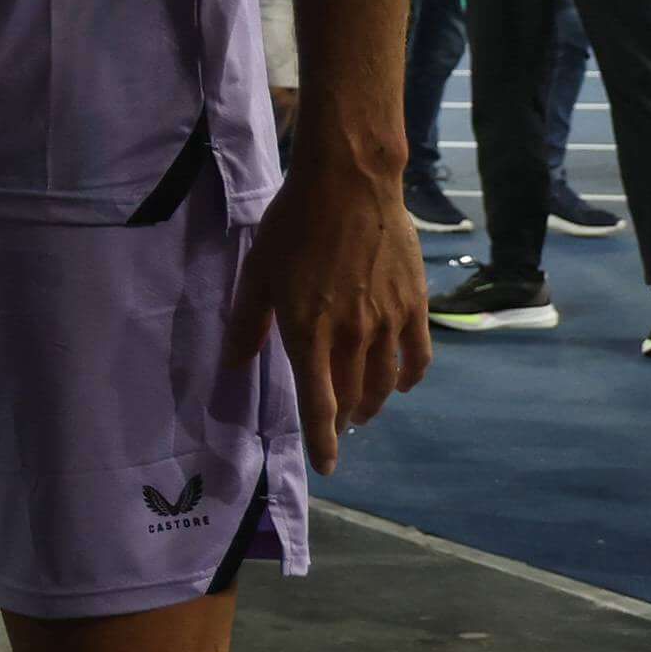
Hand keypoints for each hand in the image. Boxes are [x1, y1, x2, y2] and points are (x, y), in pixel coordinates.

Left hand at [227, 154, 427, 471]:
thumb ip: (247, 324)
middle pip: (352, 396)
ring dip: (373, 403)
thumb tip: (232, 365)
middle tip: (336, 427)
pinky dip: (410, 378)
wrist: (351, 186)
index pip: (318, 403)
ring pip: (386, 382)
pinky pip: (418, 356)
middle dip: (342, 420)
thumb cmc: (294, 226)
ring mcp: (389, 322)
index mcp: (308, 332)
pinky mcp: (415, 305)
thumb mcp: (257, 274)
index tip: (327, 465)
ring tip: (362, 411)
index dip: (322, 440)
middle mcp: (352, 335)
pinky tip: (401, 383)